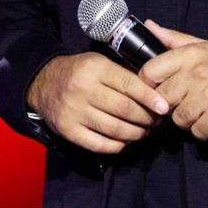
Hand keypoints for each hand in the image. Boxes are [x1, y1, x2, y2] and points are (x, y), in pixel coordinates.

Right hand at [26, 52, 169, 153]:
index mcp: (95, 68)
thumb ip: (122, 73)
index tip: (164, 106)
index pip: (128, 84)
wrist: (43, 82)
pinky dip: (117, 145)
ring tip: (144, 131)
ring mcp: (74, 111)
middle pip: (124, 109)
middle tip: (156, 120)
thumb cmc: (80, 71)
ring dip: (135, 133)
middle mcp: (83, 89)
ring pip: (114, 128)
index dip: (149, 97)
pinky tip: (124, 140)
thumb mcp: (99, 62)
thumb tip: (153, 89)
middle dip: (145, 117)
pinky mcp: (68, 130)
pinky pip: (99, 144)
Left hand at [138, 21, 207, 140]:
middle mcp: (195, 74)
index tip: (157, 90)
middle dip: (171, 104)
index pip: (150, 71)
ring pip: (178, 119)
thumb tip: (151, 27)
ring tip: (202, 110)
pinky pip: (197, 132)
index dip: (149, 84)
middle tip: (184, 102)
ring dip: (188, 119)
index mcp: (190, 54)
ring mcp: (207, 96)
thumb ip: (176, 39)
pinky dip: (204, 131)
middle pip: (162, 98)